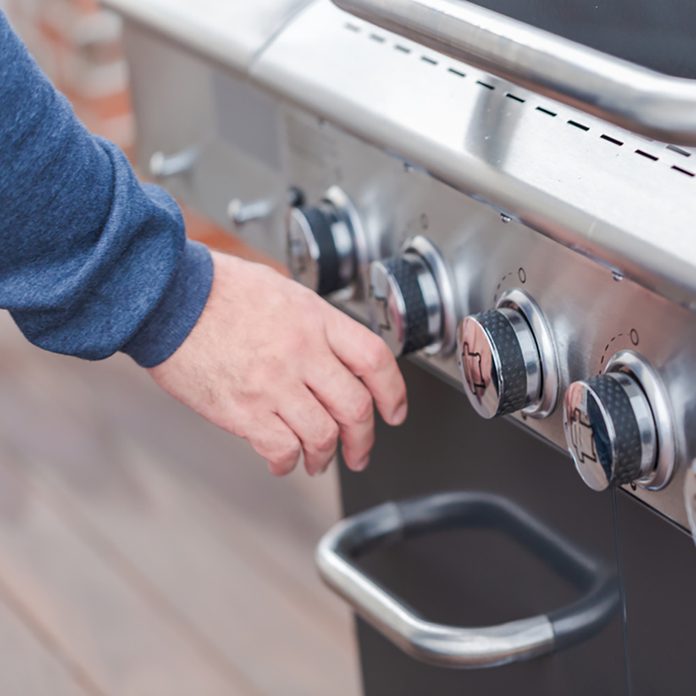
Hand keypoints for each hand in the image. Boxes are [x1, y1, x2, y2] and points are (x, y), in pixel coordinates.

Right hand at [148, 251, 407, 476]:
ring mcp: (273, 384)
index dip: (394, 392)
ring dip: (326, 457)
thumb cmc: (217, 290)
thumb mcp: (281, 291)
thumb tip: (335, 353)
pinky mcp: (243, 411)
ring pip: (323, 436)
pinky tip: (283, 461)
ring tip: (319, 461)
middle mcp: (302, 353)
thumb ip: (314, 324)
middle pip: (355, 407)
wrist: (166, 299)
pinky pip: (281, 449)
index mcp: (315, 320)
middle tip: (361, 451)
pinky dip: (287, 462)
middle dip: (364, 439)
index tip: (394, 412)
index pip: (374, 360)